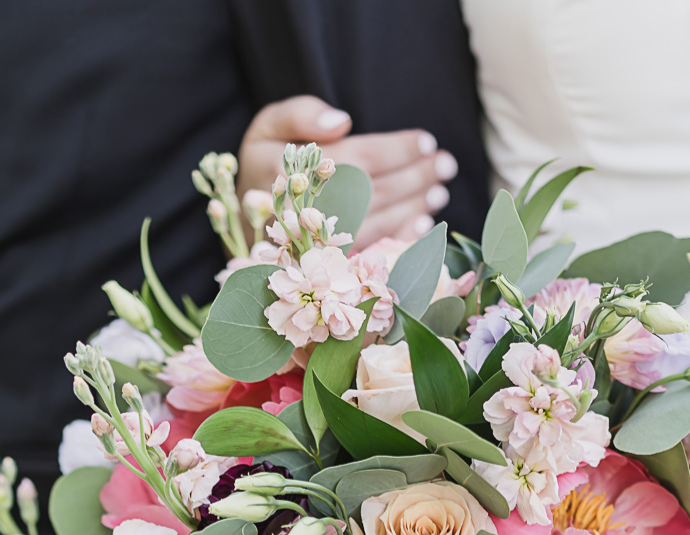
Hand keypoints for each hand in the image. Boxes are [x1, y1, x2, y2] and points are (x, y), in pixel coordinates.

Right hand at [237, 96, 458, 248]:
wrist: (243, 225)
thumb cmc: (263, 166)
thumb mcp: (267, 127)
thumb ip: (299, 114)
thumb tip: (342, 122)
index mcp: (290, 170)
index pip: (357, 159)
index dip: (396, 150)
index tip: (427, 142)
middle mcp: (303, 209)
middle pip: (373, 191)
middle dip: (414, 177)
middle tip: (446, 165)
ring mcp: (315, 243)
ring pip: (376, 221)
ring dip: (414, 206)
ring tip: (440, 191)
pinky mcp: (325, 265)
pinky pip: (370, 252)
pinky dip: (400, 238)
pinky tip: (423, 224)